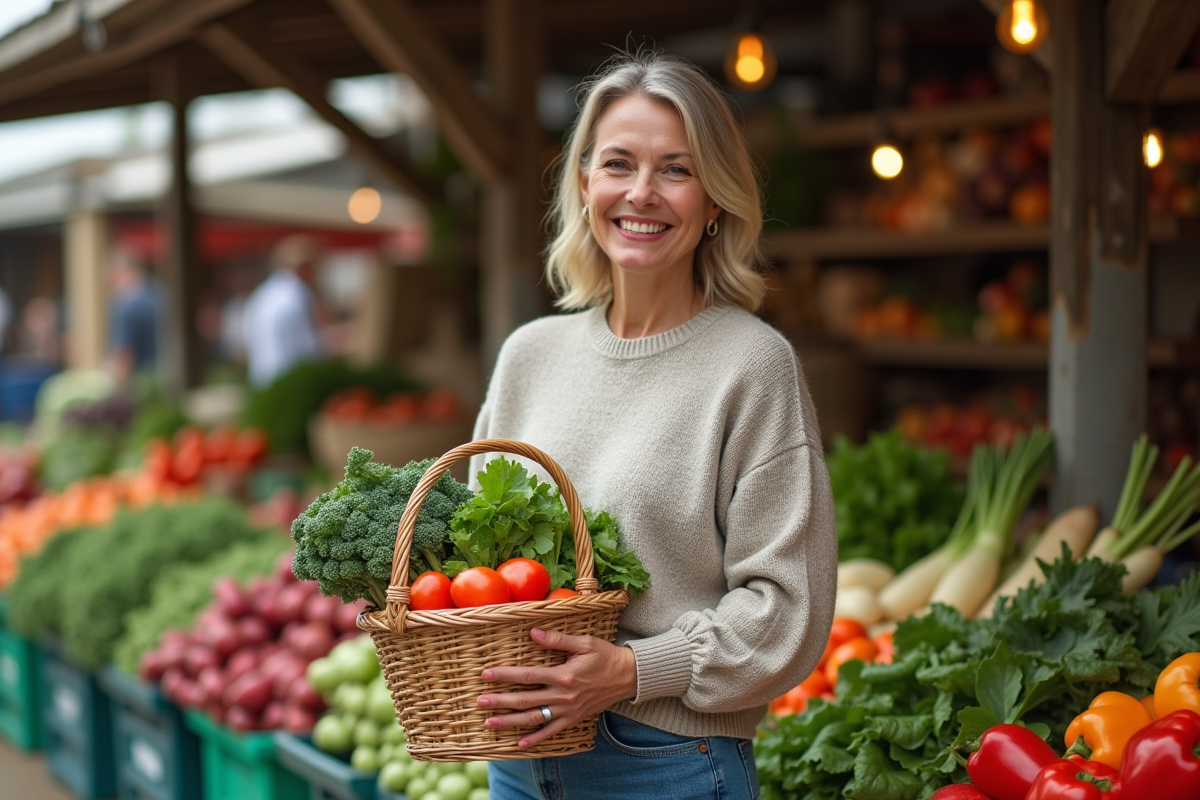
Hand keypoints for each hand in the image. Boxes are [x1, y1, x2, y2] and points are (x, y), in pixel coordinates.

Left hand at [477, 627, 637, 748]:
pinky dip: (536, 739)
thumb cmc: (605, 656)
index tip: (486, 675)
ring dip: (510, 722)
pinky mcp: (574, 719)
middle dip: (500, 701)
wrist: (628, 676)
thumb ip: (558, 639)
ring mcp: (568, 710)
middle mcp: (564, 695)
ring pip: (534, 718)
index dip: (505, 675)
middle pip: (525, 700)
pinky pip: (552, 732)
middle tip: (479, 702)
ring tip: (489, 723)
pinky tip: (519, 744)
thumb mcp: (584, 642)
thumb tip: (533, 632)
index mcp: (564, 675)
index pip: (528, 675)